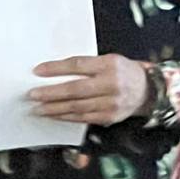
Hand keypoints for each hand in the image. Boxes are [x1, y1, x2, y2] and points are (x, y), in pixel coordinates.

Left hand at [29, 55, 150, 126]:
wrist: (147, 90)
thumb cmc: (121, 72)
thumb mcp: (107, 60)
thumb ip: (86, 65)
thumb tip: (54, 71)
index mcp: (108, 64)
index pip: (77, 65)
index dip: (56, 68)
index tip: (37, 71)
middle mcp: (111, 84)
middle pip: (75, 89)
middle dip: (51, 93)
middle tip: (32, 95)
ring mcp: (111, 103)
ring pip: (77, 107)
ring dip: (54, 108)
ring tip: (37, 108)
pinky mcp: (109, 117)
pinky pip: (83, 118)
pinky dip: (66, 117)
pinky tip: (53, 115)